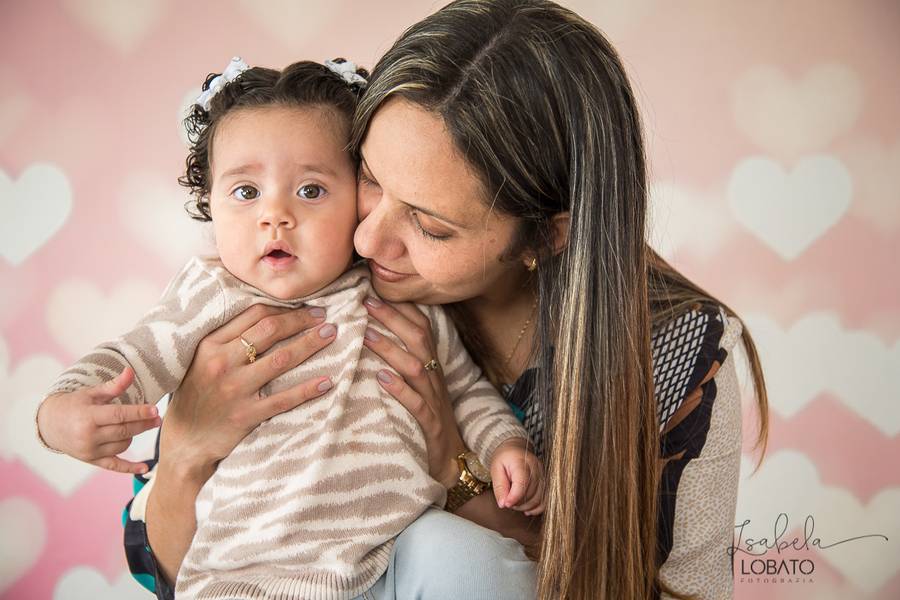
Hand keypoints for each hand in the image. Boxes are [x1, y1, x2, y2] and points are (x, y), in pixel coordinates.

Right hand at [36, 368, 160, 473]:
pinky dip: (130, 468)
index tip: (155, 409)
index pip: (119, 415)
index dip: (138, 413)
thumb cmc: (74, 405)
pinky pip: (114, 465)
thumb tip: (131, 371)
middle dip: (143, 424)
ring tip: (137, 425)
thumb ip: (113, 385)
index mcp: (88, 416)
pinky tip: (145, 468)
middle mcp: (88, 436)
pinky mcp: (91, 460)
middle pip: (124, 431)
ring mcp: (89, 451)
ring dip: (133, 435)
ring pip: (122, 445)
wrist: (50, 425)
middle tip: (158, 418)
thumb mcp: (92, 393)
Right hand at [159, 304, 337, 478]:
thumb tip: (269, 315)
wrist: (185, 441)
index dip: (285, 308)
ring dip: (310, 344)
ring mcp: (234, 390)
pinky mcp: (246, 415)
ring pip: (281, 359)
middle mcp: (222, 363)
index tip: (307, 305)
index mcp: (210, 345)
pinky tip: (326, 381)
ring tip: (330, 334)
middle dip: (301, 320)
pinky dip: (307, 389)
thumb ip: (228, 339)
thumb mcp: (201, 360)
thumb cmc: (197, 395)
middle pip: (270, 331)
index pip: (254, 315)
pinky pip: (283, 399)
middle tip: (325, 316)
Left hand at [361, 297, 465, 487]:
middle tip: (365, 302)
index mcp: (432, 367)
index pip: (422, 328)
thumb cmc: (429, 422)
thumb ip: (404, 364)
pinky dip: (399, 390)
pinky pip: (416, 404)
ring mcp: (434, 400)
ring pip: (415, 367)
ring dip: (390, 349)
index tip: (375, 291)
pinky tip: (380, 379)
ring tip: (365, 336)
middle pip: (418, 339)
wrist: (452, 462)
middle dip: (393, 318)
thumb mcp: (419, 388)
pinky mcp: (430, 424)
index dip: (402, 308)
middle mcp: (435, 378)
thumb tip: (372, 339)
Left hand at [490, 438, 544, 515]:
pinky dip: (536, 508)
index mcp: (522, 462)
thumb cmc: (504, 459)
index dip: (514, 497)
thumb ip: (499, 487)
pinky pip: (545, 500)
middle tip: (507, 501)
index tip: (505, 503)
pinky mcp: (546, 482)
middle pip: (530, 493)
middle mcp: (536, 469)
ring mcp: (543, 476)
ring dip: (525, 506)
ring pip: (538, 499)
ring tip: (514, 503)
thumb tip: (503, 504)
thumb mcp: (495, 469)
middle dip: (517, 503)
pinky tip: (526, 508)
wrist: (515, 450)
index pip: (522, 483)